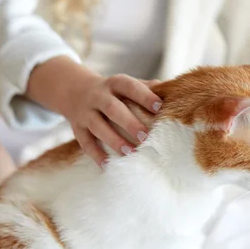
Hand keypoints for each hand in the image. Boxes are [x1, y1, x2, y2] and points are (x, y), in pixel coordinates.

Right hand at [27, 57, 162, 165]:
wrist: (75, 91)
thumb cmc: (112, 92)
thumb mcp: (125, 85)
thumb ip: (147, 88)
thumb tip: (174, 92)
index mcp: (114, 83)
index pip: (129, 86)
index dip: (144, 96)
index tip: (159, 107)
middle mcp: (98, 96)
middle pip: (112, 108)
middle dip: (129, 122)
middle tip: (145, 137)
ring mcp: (85, 112)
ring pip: (98, 126)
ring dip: (113, 140)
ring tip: (129, 153)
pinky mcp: (78, 128)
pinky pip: (85, 142)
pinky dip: (96, 154)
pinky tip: (107, 165)